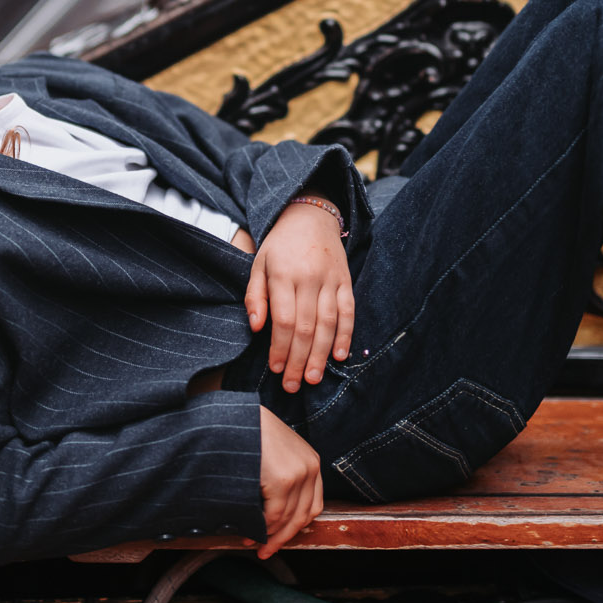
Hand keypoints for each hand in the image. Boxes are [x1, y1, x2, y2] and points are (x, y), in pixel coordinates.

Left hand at [245, 201, 353, 391]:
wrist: (311, 216)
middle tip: (292, 385)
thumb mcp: (258, 263)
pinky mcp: (346, 281)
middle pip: (305, 327)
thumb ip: (254, 295)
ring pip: (328, 323)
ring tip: (312, 378)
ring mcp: (331, 280)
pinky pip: (348, 312)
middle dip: (297, 360)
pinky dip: (346, 335)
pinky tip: (340, 356)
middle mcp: (309, 278)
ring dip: (320, 354)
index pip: (283, 319)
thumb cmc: (280, 245)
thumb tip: (255, 327)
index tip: (275, 369)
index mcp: (283, 274)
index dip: (279, 348)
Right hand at [256, 406, 322, 557]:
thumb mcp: (273, 452)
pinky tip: (250, 531)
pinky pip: (274, 515)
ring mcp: (298, 473)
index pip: (311, 505)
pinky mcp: (282, 480)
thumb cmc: (248, 432)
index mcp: (311, 461)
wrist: (233, 416)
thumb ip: (281, 476)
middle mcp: (310, 467)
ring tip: (251, 541)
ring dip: (269, 536)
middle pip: (302, 516)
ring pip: (287, 519)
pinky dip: (262, 528)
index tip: (279, 539)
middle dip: (282, 537)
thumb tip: (274, 516)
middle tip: (264, 550)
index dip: (295, 527)